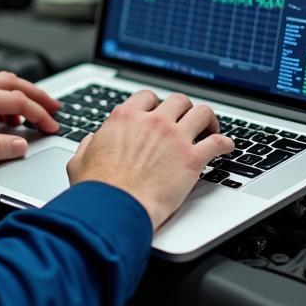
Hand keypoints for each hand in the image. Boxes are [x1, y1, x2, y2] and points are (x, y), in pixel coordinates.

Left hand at [0, 71, 59, 170]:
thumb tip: (20, 145)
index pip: (14, 101)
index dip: (37, 113)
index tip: (50, 125)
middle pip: (11, 82)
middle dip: (36, 95)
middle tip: (54, 108)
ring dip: (19, 96)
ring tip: (32, 115)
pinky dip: (2, 100)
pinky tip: (3, 119)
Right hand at [66, 90, 232, 229]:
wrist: (115, 208)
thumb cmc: (98, 189)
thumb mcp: (80, 160)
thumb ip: (88, 145)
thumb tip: (91, 141)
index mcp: (125, 118)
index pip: (147, 97)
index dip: (156, 105)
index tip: (160, 114)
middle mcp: (153, 121)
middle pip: (178, 100)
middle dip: (184, 109)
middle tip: (187, 121)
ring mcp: (175, 137)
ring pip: (201, 112)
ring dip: (208, 120)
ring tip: (210, 129)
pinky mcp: (192, 158)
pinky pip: (218, 142)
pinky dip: (225, 143)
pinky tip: (226, 148)